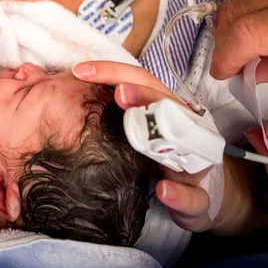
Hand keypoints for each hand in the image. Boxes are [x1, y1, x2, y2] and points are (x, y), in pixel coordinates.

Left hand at [70, 61, 266, 233]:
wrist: (194, 194)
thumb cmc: (158, 156)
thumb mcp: (135, 131)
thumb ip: (110, 111)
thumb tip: (69, 88)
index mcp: (162, 110)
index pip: (139, 82)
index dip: (113, 73)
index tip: (81, 71)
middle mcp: (182, 129)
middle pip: (165, 104)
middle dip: (143, 96)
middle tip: (120, 93)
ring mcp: (193, 162)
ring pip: (186, 145)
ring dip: (166, 138)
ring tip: (141, 136)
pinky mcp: (198, 196)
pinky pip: (193, 195)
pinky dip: (179, 194)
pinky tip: (163, 190)